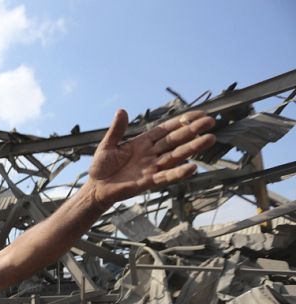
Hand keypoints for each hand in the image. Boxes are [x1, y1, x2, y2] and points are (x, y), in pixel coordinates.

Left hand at [87, 109, 215, 208]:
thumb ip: (116, 130)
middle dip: (192, 131)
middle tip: (211, 122)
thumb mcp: (107, 145)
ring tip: (209, 139)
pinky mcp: (148, 182)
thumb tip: (121, 110)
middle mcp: (151, 154)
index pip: (166, 130)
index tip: (198, 114)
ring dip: (192, 148)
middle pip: (175, 140)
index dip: (181, 122)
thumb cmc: (101, 167)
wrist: (96, 188)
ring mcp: (151, 168)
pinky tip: (192, 168)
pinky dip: (178, 173)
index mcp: (142, 143)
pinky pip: (166, 176)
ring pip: (175, 156)